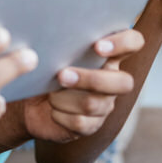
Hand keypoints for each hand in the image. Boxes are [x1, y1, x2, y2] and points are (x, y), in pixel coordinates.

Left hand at [15, 29, 140, 143]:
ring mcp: (103, 105)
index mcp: (107, 55)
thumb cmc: (43, 69)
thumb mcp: (49, 51)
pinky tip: (51, 110)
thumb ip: (57, 41)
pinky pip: (81, 123)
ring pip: (96, 104)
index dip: (124, 43)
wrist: (28, 102)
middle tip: (62, 75)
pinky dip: (61, 115)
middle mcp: (111, 80)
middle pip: (123, 82)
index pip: (133, 42)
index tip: (98, 47)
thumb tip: (43, 37)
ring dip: (67, 98)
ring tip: (50, 93)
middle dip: (91, 79)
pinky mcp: (90, 125)